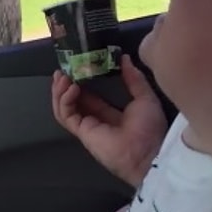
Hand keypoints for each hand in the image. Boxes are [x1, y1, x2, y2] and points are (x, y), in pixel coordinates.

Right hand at [52, 53, 167, 187]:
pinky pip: (67, 116)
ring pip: (65, 108)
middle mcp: (97, 120)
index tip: (78, 67)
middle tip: (62, 70)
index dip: (82, 82)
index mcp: (112, 113)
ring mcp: (88, 127)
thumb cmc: (150, 128)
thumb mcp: (145, 97)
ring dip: (61, 92)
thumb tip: (124, 58)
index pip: (90, 96)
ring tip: (62, 76)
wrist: (149, 153)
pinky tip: (71, 88)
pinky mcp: (83, 132)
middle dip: (66, 85)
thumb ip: (134, 78)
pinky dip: (64, 101)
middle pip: (74, 101)